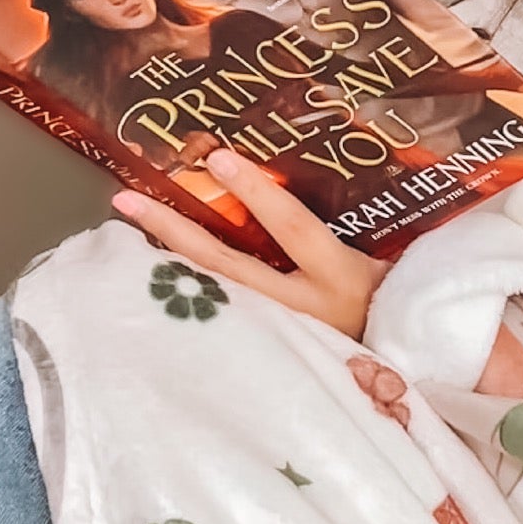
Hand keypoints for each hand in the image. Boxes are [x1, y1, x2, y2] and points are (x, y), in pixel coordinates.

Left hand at [112, 148, 391, 342]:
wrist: (397, 367)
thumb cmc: (388, 300)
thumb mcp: (376, 262)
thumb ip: (340, 230)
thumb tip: (296, 174)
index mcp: (339, 279)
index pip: (294, 227)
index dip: (257, 193)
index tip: (218, 156)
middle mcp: (300, 310)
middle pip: (226, 266)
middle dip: (175, 229)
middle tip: (128, 198)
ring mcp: (277, 336)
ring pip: (210, 294)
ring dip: (165, 259)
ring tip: (125, 226)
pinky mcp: (261, 354)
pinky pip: (215, 314)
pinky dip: (182, 285)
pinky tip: (151, 266)